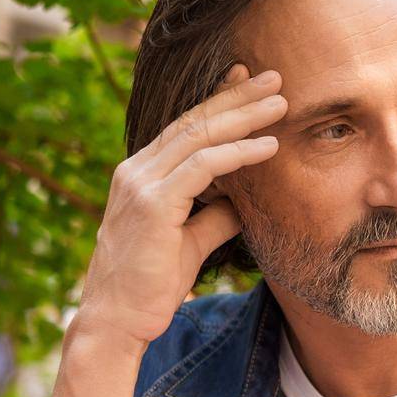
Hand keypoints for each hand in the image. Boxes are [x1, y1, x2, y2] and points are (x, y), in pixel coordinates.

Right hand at [75, 63, 286, 345]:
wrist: (116, 321)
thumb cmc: (150, 287)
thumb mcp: (189, 243)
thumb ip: (213, 216)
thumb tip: (241, 202)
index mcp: (141, 175)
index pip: (185, 127)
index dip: (219, 102)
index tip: (249, 83)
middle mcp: (136, 171)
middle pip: (194, 121)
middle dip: (237, 96)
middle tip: (275, 75)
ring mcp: (141, 184)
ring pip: (199, 136)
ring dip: (244, 116)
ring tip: (281, 101)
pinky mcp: (153, 205)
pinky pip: (203, 167)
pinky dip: (238, 153)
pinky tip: (268, 145)